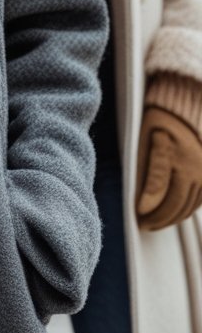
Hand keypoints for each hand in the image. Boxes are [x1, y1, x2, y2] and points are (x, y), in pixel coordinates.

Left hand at [136, 105, 201, 229]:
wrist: (183, 108)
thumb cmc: (158, 120)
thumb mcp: (145, 137)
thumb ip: (146, 169)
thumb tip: (143, 202)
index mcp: (175, 156)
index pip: (159, 191)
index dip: (148, 207)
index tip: (136, 215)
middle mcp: (194, 167)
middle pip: (175, 203)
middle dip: (158, 218)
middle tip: (143, 224)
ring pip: (188, 205)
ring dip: (171, 218)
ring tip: (154, 223)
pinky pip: (197, 201)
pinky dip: (184, 211)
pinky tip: (173, 214)